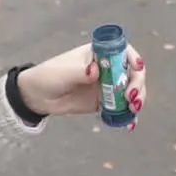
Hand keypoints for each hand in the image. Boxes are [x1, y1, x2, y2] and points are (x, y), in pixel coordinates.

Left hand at [17, 43, 147, 128]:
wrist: (38, 96)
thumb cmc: (49, 76)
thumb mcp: (64, 72)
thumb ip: (81, 72)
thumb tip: (95, 71)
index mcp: (99, 53)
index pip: (124, 52)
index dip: (134, 59)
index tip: (136, 69)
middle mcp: (107, 68)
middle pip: (132, 73)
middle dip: (137, 84)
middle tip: (131, 98)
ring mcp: (107, 85)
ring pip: (131, 90)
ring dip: (137, 99)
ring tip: (132, 111)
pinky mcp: (104, 102)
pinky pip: (121, 107)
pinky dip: (128, 115)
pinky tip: (130, 123)